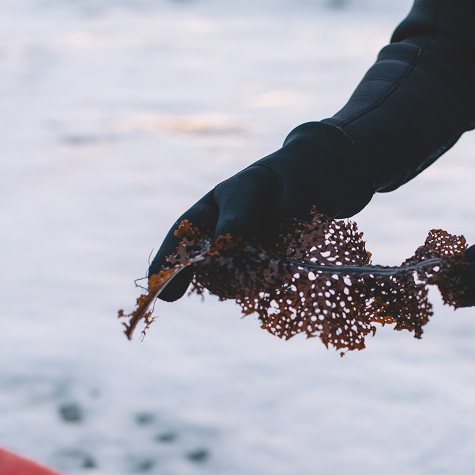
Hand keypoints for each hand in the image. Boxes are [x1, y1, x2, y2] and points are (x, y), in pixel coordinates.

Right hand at [149, 122, 373, 300]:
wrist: (314, 184)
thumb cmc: (274, 182)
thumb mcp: (250, 191)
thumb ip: (236, 219)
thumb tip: (222, 251)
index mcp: (203, 219)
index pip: (179, 244)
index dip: (167, 268)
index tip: (160, 292)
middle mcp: (218, 246)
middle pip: (207, 271)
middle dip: (218, 273)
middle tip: (236, 262)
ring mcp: (242, 262)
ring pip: (236, 282)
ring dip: (251, 273)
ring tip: (273, 242)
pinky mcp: (269, 274)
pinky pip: (264, 284)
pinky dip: (273, 275)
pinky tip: (285, 255)